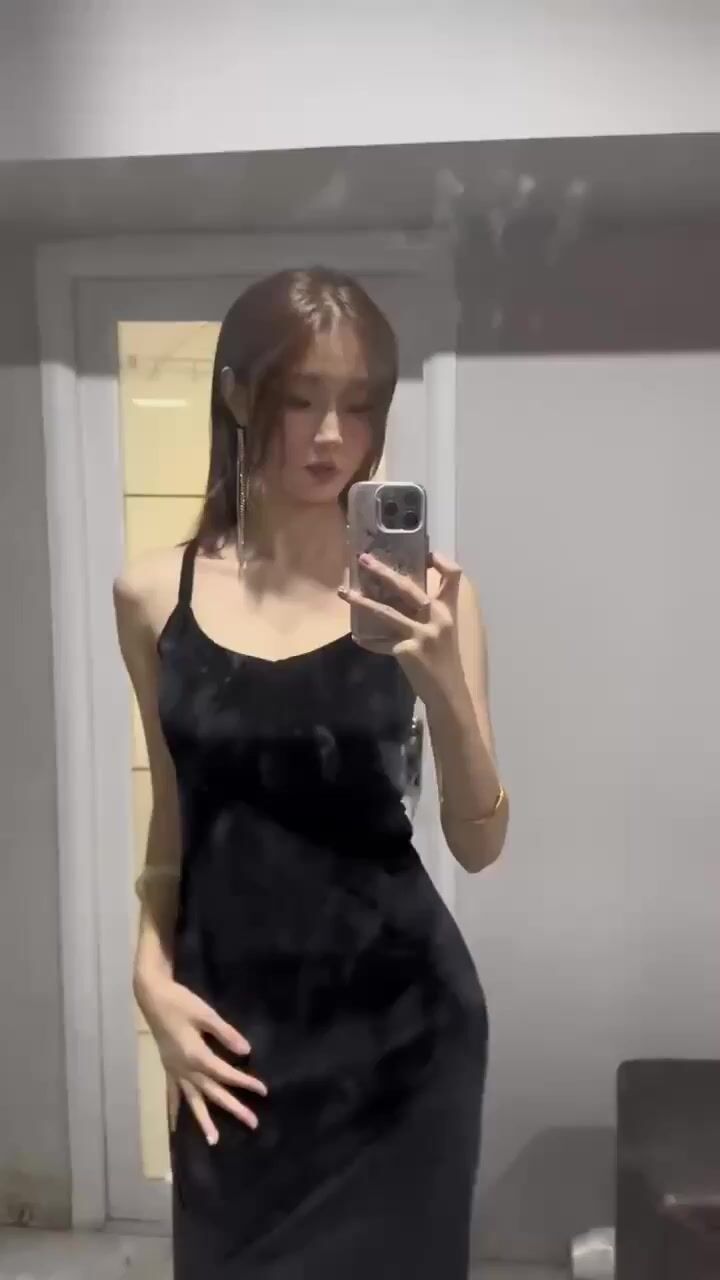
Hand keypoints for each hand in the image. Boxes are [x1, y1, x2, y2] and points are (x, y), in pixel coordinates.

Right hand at [137, 976, 267, 1144]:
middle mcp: (185, 1068)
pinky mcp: (168, 1068)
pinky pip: (172, 1094)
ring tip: (214, 1140)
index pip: (225, 1074)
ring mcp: (175, 1070)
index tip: (263, 1091)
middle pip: (212, 1092)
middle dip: (233, 1108)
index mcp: (196, 1055)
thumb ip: (226, 1033)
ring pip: (192, 1100)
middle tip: (252, 1123)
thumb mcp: (206, 1014)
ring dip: (203, 1120)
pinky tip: (175, 1126)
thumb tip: (246, 1051)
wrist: (153, 997)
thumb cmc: (181, 1002)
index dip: (245, 1082)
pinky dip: (174, 1110)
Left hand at [339, 550, 464, 702]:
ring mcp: (421, 634)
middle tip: (363, 559)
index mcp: (449, 611)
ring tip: (344, 592)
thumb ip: (428, 615)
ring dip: (362, 601)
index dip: (442, 561)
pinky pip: (381, 642)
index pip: (453, 576)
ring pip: (386, 611)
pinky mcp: (407, 651)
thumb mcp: (444, 633)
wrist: (449, 694)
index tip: (428, 554)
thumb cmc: (446, 662)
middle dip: (383, 571)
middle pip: (408, 587)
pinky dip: (368, 640)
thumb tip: (402, 599)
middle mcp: (437, 618)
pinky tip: (358, 637)